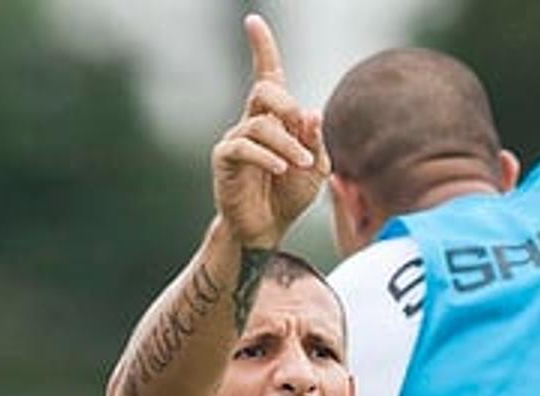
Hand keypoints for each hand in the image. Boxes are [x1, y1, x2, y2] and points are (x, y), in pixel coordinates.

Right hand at [211, 14, 327, 246]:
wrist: (266, 229)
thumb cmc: (289, 196)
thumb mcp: (315, 166)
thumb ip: (315, 140)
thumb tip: (311, 112)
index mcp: (274, 118)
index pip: (267, 75)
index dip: (262, 47)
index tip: (252, 22)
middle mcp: (251, 122)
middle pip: (265, 90)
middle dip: (287, 104)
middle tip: (304, 127)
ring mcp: (235, 140)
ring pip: (261, 125)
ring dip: (288, 144)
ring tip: (302, 164)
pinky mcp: (224, 160)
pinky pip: (245, 147)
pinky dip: (268, 157)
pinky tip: (283, 170)